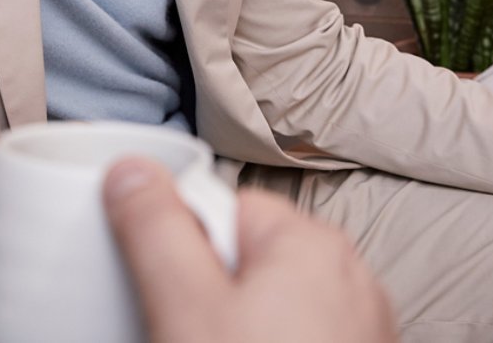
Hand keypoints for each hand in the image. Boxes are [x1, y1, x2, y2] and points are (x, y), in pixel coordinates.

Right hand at [103, 157, 396, 342]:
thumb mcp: (185, 308)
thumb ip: (156, 228)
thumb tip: (132, 168)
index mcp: (309, 241)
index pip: (223, 206)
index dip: (180, 247)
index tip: (164, 289)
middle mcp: (348, 275)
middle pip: (246, 258)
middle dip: (208, 293)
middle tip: (186, 336)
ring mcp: (359, 327)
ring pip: (271, 307)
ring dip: (236, 329)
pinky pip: (295, 338)